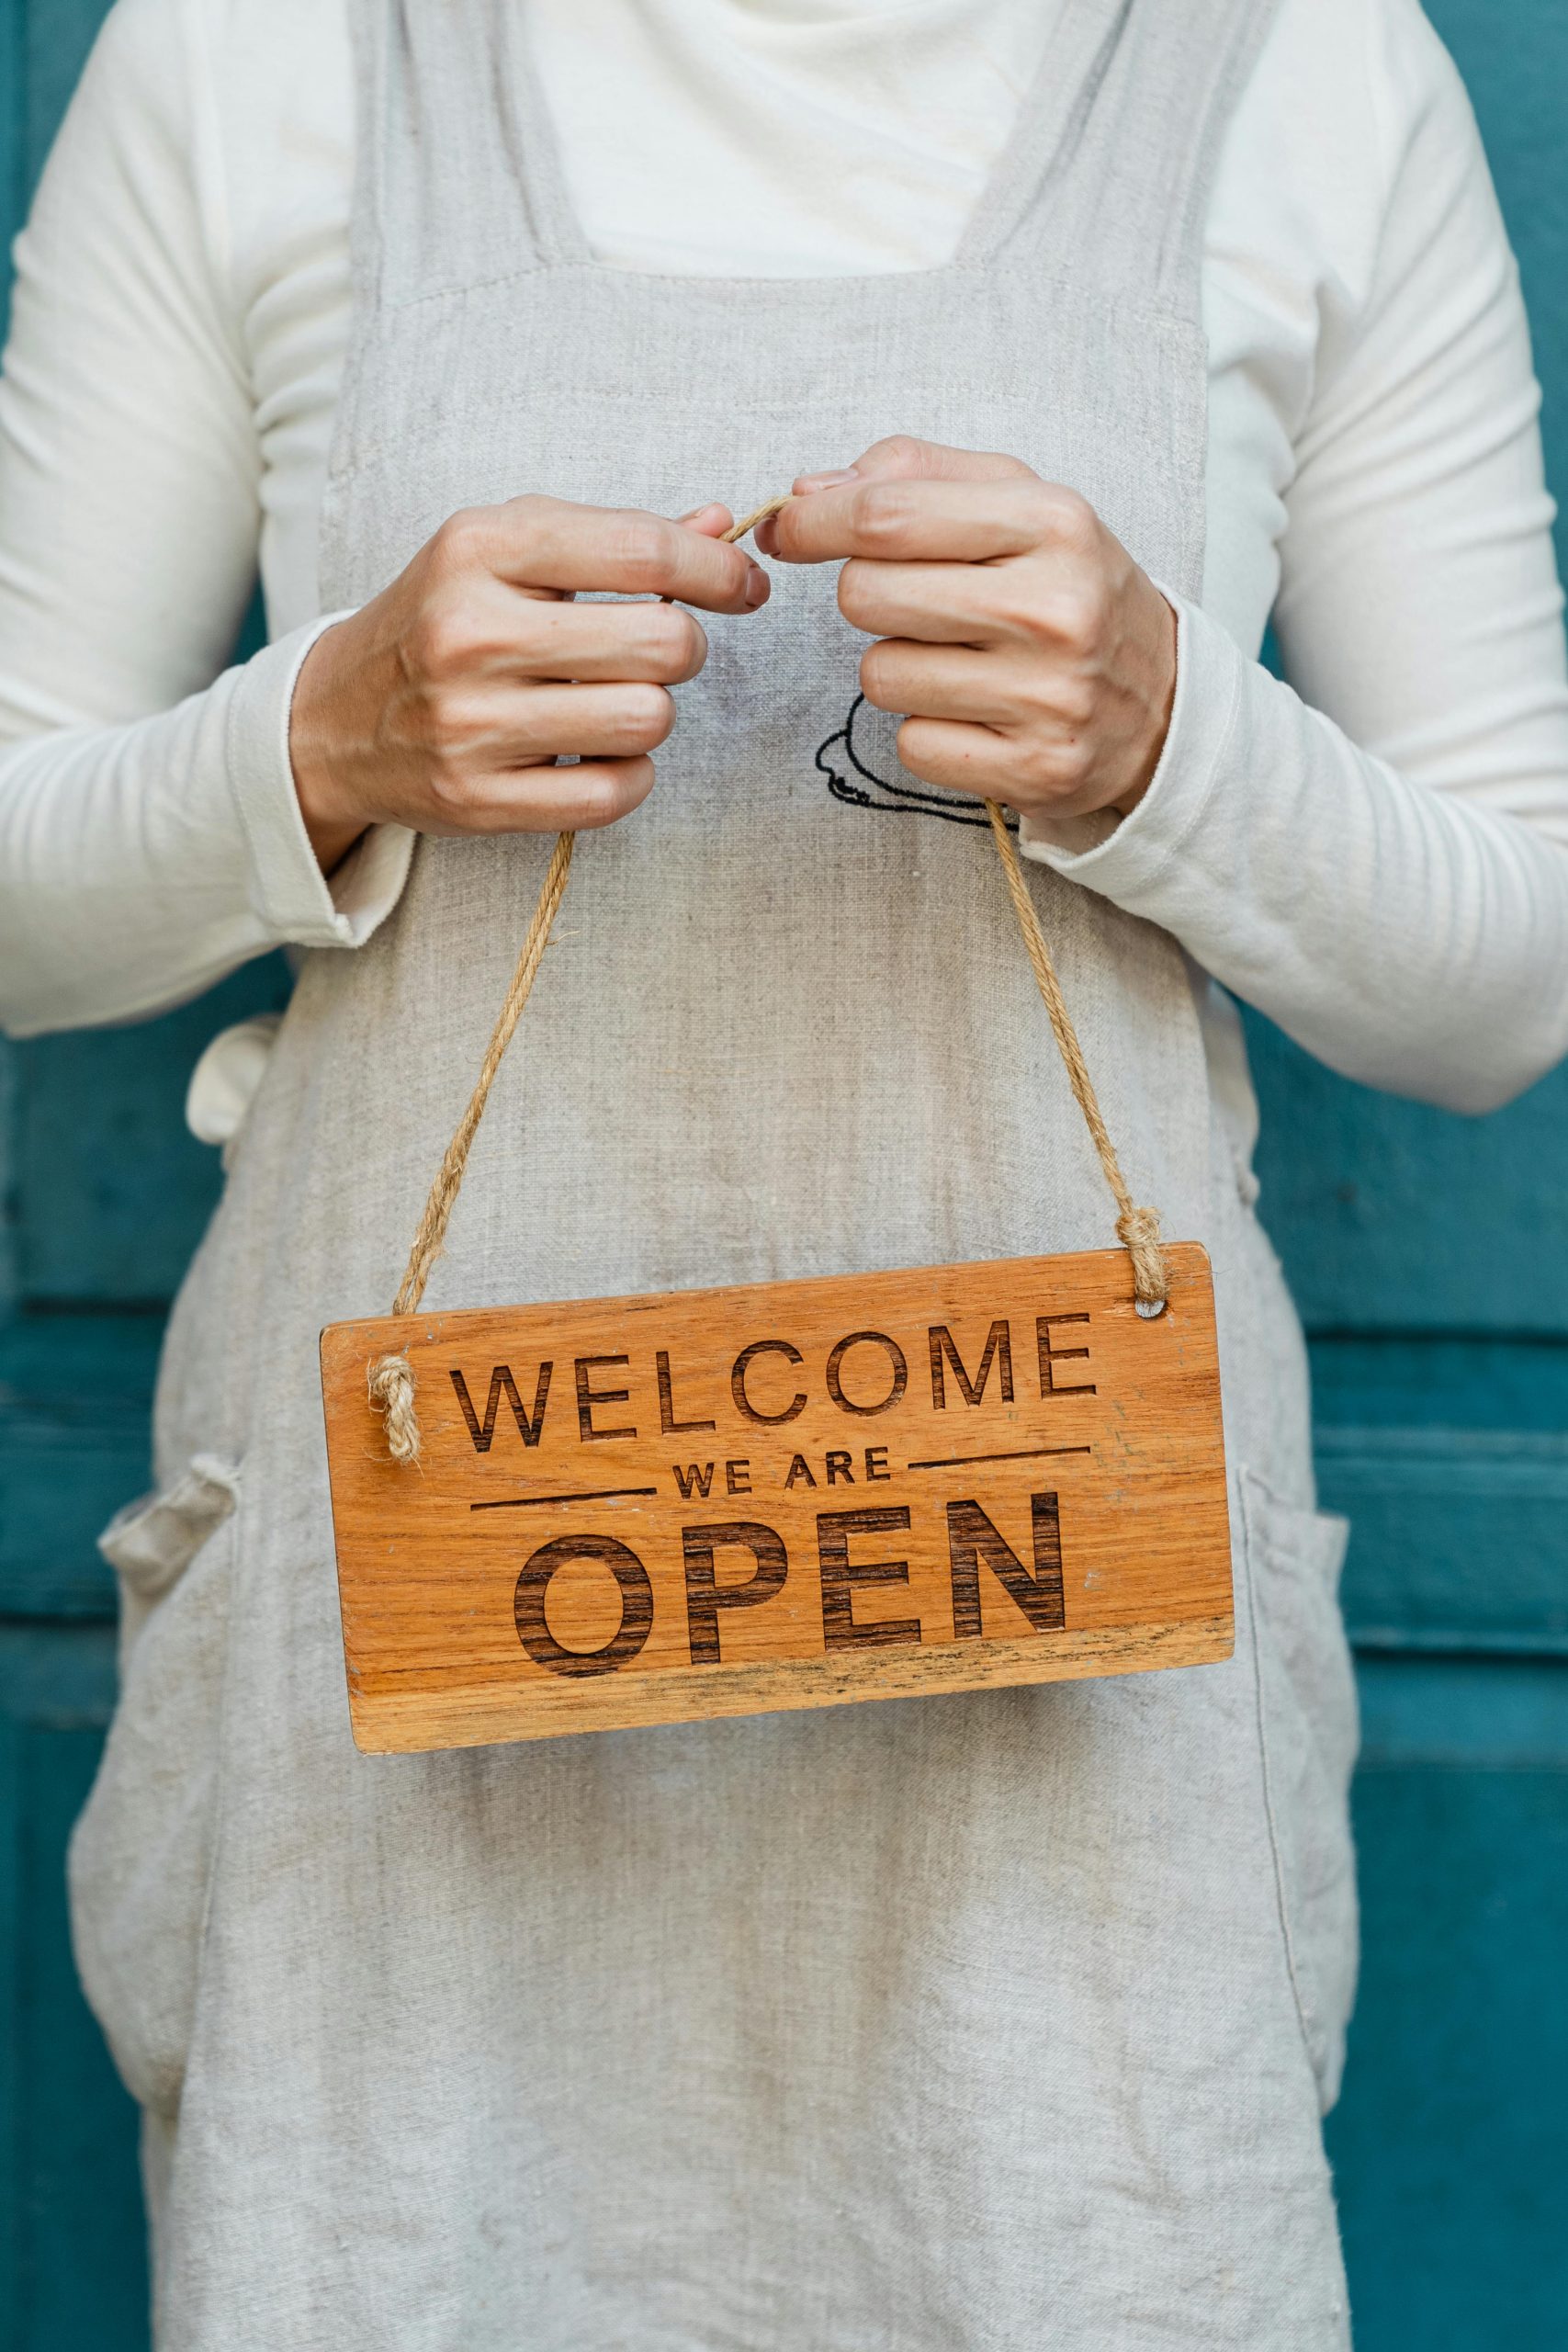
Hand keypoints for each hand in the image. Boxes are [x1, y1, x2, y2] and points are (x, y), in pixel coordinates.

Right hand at [289, 497, 768, 872]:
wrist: (331, 717)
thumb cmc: (440, 620)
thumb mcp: (506, 552)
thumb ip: (615, 539)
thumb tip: (723, 529)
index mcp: (480, 548)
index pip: (643, 549)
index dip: (719, 569)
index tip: (744, 586)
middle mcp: (470, 632)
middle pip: (662, 642)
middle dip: (682, 646)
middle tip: (656, 649)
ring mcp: (469, 723)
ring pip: (647, 720)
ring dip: (652, 713)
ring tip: (612, 701)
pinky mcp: (477, 799)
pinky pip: (613, 794)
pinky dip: (629, 776)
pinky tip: (600, 753)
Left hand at [758, 437, 1174, 826]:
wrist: (1162, 702)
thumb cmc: (1067, 588)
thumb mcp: (1020, 503)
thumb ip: (917, 476)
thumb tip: (808, 492)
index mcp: (1054, 523)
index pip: (888, 516)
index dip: (814, 522)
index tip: (785, 530)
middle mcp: (1056, 610)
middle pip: (867, 595)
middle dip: (866, 594)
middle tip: (914, 602)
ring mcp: (1048, 698)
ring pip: (879, 675)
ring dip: (897, 665)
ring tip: (958, 658)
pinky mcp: (1033, 769)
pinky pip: (911, 743)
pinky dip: (926, 728)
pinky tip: (976, 712)